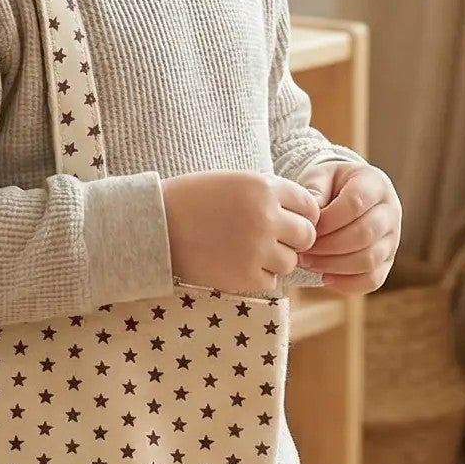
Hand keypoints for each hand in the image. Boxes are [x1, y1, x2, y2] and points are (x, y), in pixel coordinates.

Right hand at [162, 170, 322, 295]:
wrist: (155, 225)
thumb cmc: (192, 200)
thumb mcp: (233, 181)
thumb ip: (268, 194)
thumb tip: (303, 216)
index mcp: (264, 187)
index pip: (309, 206)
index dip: (301, 216)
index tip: (287, 222)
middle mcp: (266, 217)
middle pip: (307, 236)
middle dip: (293, 240)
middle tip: (271, 241)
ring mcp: (257, 249)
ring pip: (290, 262)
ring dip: (275, 260)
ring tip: (247, 252)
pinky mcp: (245, 276)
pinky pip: (271, 282)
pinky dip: (258, 277)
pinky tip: (236, 265)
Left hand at [294, 161, 400, 291]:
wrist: (344, 194)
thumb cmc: (329, 184)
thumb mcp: (319, 176)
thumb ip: (314, 190)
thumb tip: (311, 213)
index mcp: (375, 184)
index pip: (355, 204)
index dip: (327, 221)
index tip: (303, 228)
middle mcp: (390, 211)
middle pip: (364, 235)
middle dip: (327, 247)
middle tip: (301, 251)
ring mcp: (392, 238)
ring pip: (369, 260)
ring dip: (334, 265)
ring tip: (308, 262)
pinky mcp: (388, 261)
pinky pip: (373, 280)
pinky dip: (348, 284)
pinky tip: (325, 278)